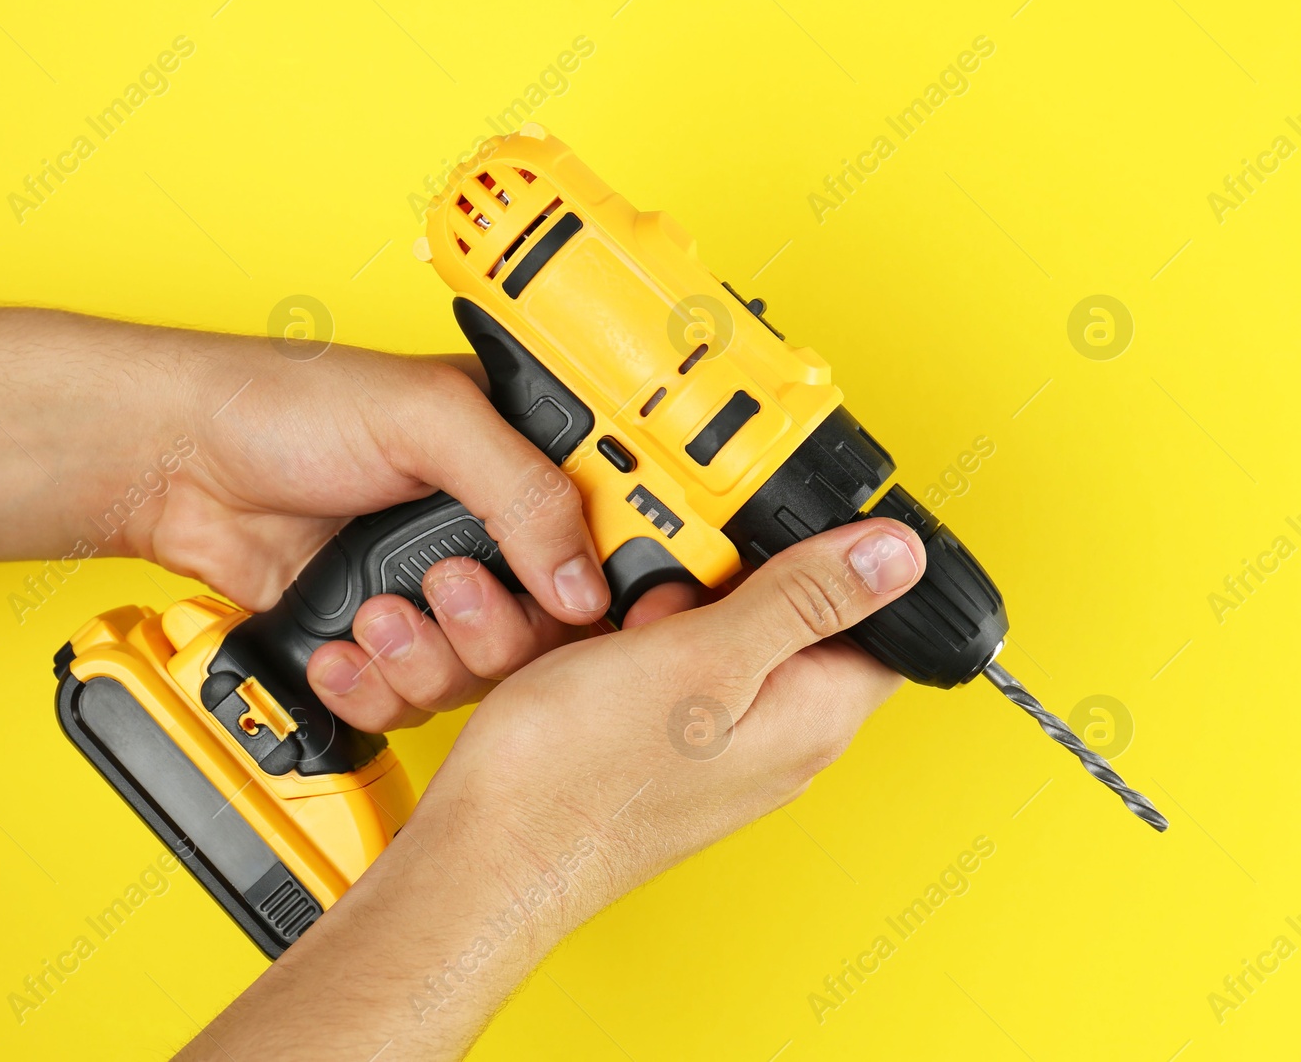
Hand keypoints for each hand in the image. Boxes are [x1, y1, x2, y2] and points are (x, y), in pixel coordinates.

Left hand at [0, 294, 623, 732]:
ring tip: (378, 617)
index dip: (613, 590)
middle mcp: (484, 535)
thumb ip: (521, 491)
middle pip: (550, 633)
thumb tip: (586, 581)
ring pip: (481, 678)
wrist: (179, 463)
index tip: (590, 613)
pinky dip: (377, 688)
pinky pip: (412, 701)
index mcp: (518, 463)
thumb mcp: (427, 419)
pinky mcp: (379, 642)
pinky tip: (343, 651)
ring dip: (429, 660)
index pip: (607, 543)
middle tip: (447, 590)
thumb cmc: (287, 404)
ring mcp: (432, 595)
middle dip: (496, 630)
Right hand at [179, 517, 924, 1060]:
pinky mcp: (655, 746)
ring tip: (616, 619)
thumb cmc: (580, 780)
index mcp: (811, 717)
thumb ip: (802, 599)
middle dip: (726, 575)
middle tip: (672, 579)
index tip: (774, 530)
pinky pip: (657, 666)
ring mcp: (711, 744)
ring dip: (662, 605)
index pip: (878, 621)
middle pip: (785, 615)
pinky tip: (586, 648)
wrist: (483, 851)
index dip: (834, 557)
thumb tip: (899, 556)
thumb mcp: (703, 658)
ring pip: (710, 633)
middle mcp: (773, 737)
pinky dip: (624, 641)